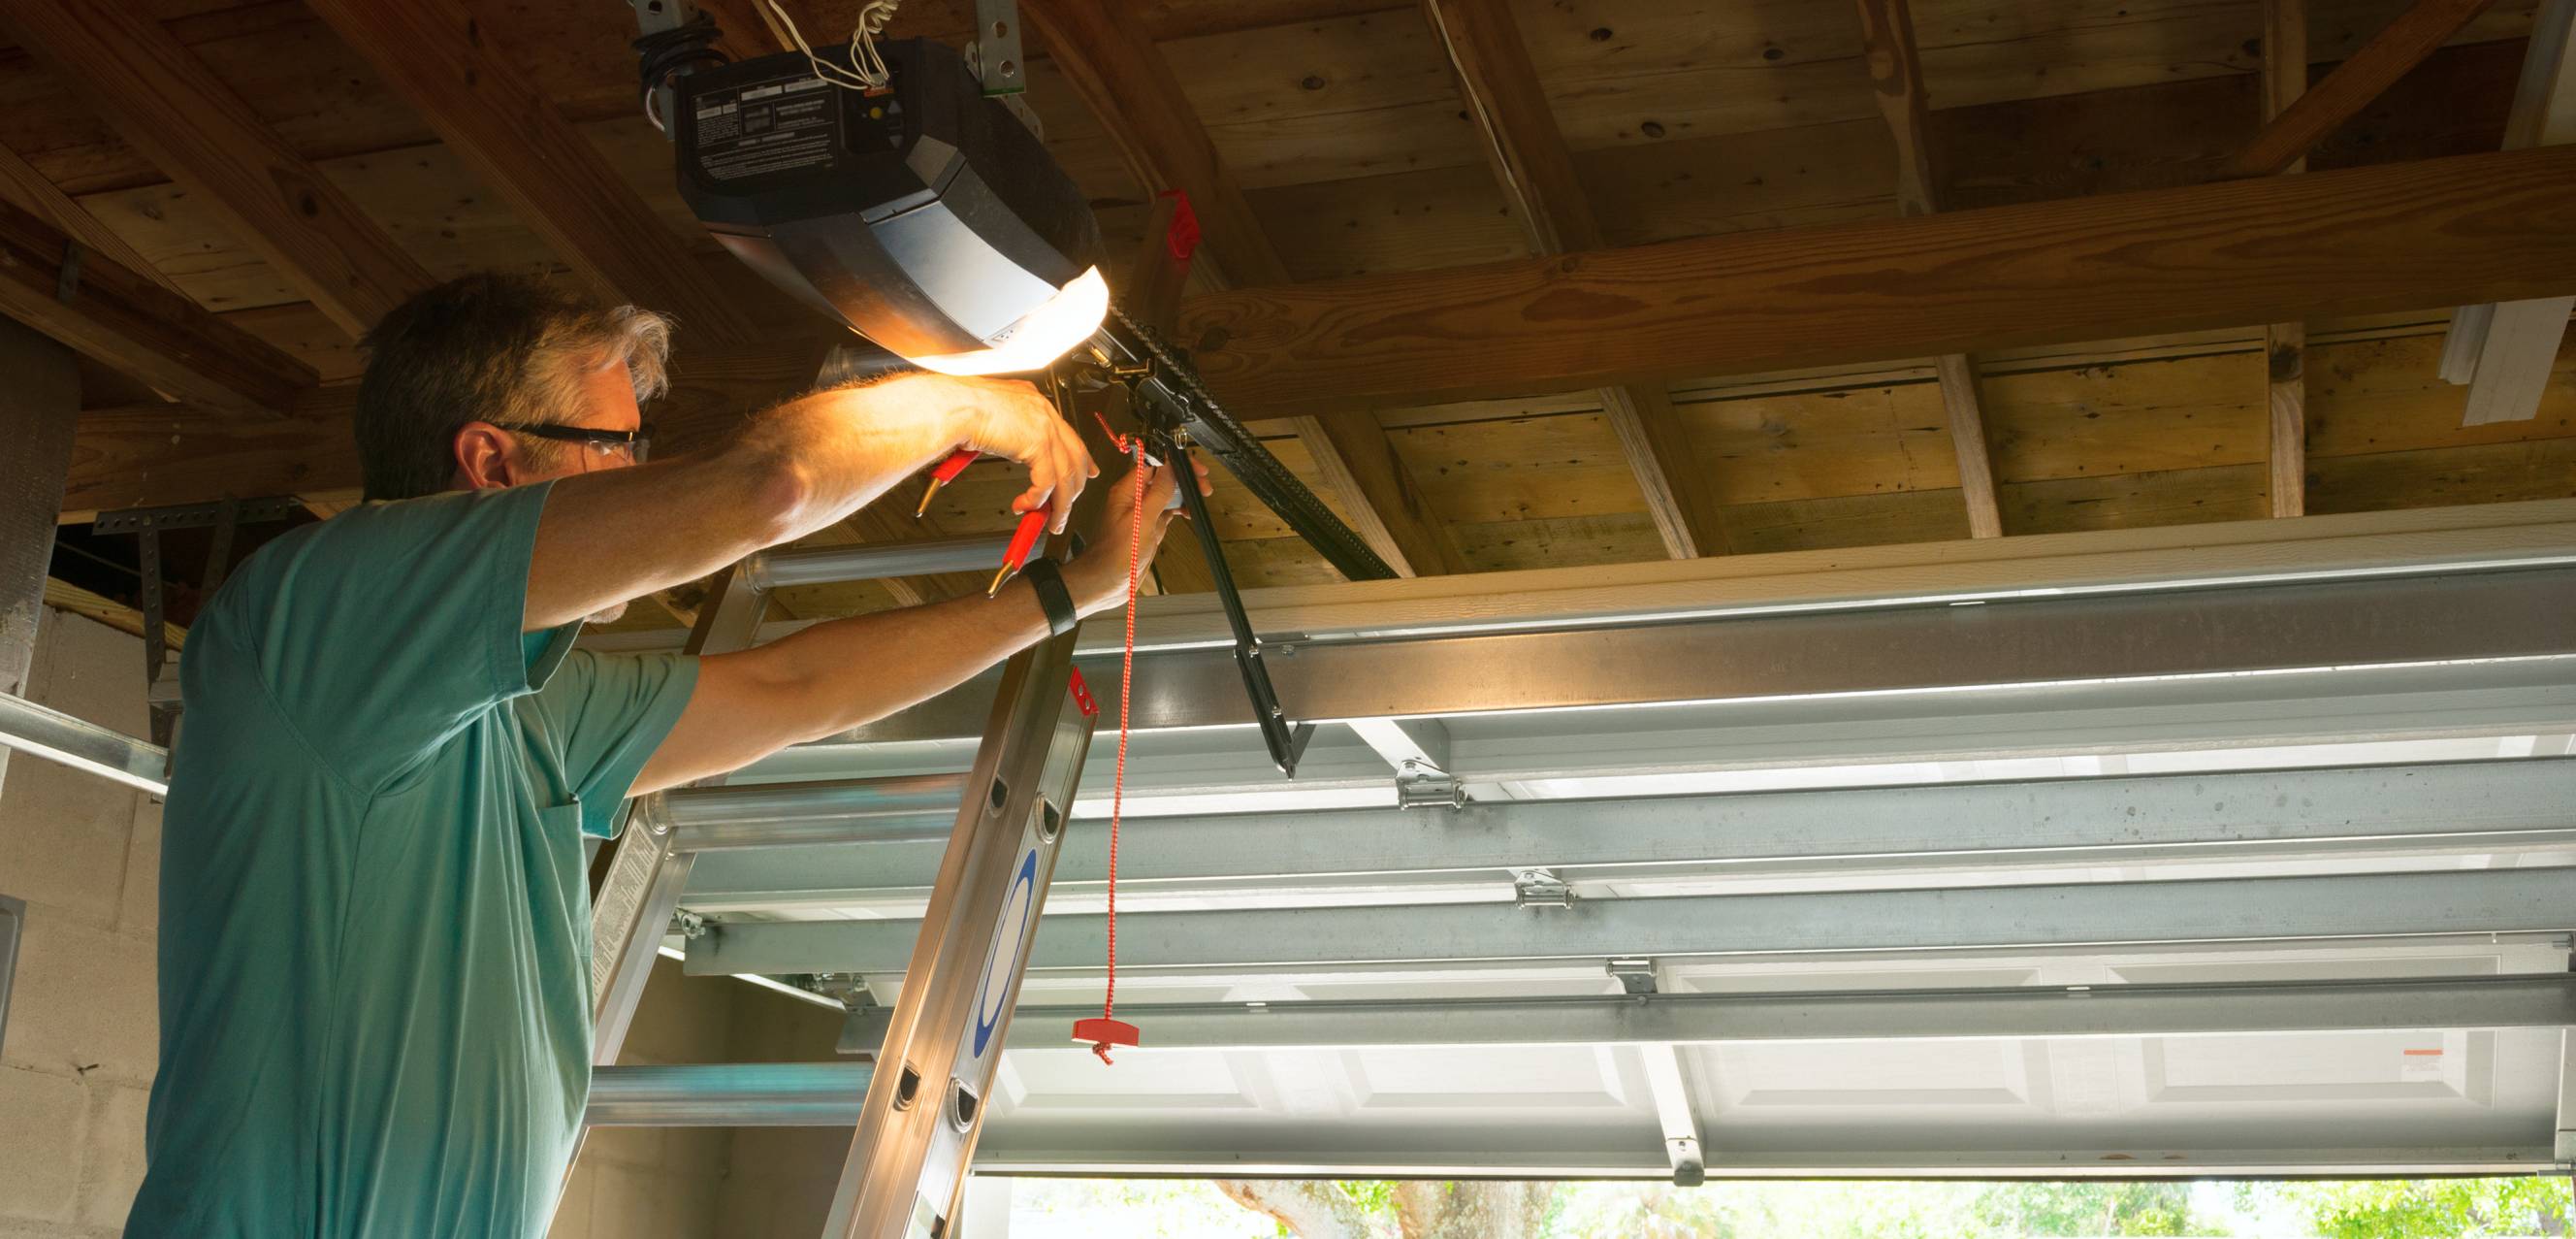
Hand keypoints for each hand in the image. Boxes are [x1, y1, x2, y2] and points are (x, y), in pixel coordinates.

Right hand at [895, 374, 1097, 532]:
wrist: (949, 406)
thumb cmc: (956, 408)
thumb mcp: (990, 417)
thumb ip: (1007, 431)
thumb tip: (1010, 449)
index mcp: (1033, 401)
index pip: (1068, 434)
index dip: (1081, 458)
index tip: (1088, 473)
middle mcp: (1042, 411)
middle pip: (1074, 456)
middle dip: (1073, 489)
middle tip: (1064, 511)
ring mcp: (1043, 426)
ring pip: (1064, 475)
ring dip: (1059, 505)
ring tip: (1050, 522)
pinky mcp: (1037, 443)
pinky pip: (1046, 482)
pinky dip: (1036, 500)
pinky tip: (1024, 505)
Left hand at [1065, 453, 1215, 614]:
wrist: (1107, 582)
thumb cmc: (1115, 555)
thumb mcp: (1142, 521)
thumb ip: (1157, 493)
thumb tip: (1169, 468)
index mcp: (1127, 491)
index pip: (1153, 465)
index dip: (1174, 462)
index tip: (1192, 466)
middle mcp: (1134, 499)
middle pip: (1163, 477)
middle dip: (1184, 477)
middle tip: (1202, 483)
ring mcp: (1142, 513)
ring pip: (1167, 494)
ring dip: (1184, 492)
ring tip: (1201, 495)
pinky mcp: (1149, 527)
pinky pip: (1167, 511)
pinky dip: (1180, 509)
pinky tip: (1189, 512)